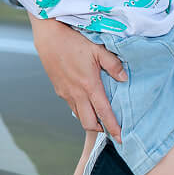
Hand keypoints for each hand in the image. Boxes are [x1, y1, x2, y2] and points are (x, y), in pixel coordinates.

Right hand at [29, 16, 126, 141]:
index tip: (121, 137)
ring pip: (79, 116)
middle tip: (113, 131)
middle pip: (89, 122)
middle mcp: (76, 93)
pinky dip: (82, 110)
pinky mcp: (59, 90)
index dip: (113, 127)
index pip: (103, 112)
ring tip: (102, 119)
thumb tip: (125, 78)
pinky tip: (88, 104)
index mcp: (88, 85)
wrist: (49, 37)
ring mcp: (65, 93)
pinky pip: (72, 106)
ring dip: (90, 121)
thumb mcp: (99, 49)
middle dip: (101, 130)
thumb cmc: (74, 41)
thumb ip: (113, 65)